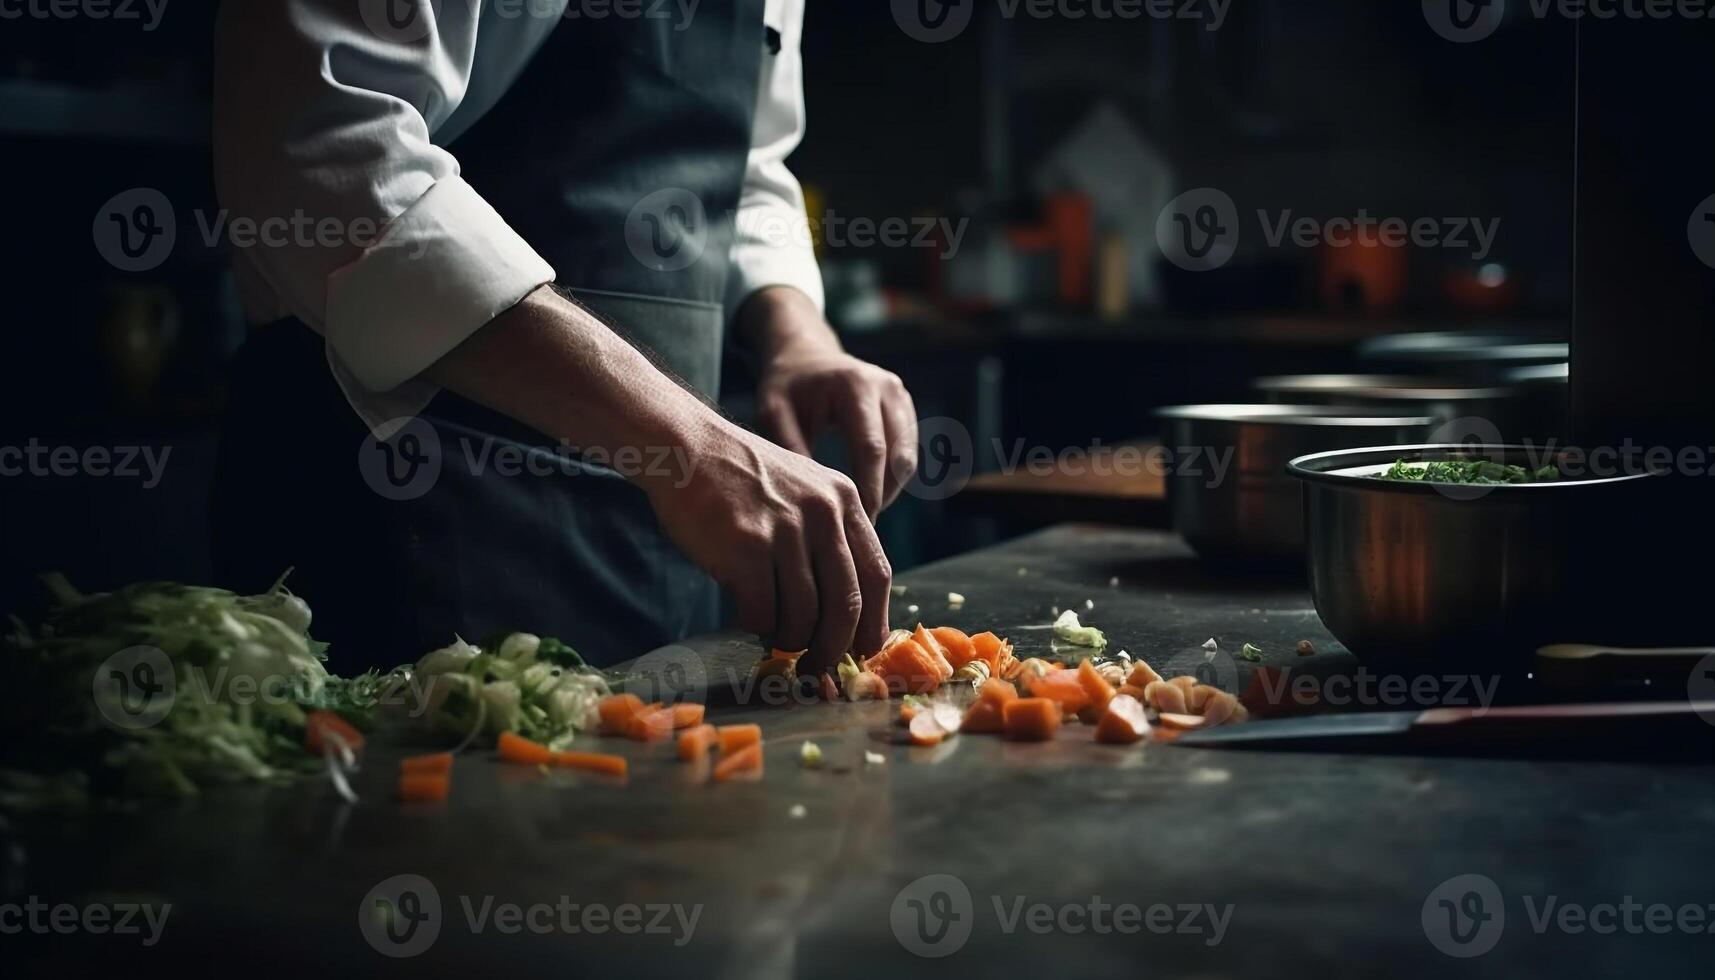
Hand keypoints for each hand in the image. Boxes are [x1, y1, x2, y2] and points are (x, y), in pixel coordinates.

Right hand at [642, 416, 891, 675]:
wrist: (687, 447)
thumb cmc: (742, 481)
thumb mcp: (804, 489)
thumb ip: (829, 537)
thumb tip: (844, 612)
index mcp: (845, 500)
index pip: (877, 574)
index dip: (873, 622)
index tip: (863, 651)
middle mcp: (823, 513)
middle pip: (846, 603)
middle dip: (834, 648)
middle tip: (820, 669)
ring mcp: (785, 529)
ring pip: (804, 614)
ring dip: (792, 641)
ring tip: (778, 643)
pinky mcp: (746, 546)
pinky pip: (761, 611)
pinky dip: (757, 627)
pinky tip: (748, 620)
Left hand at [740, 288, 918, 518]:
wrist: (804, 355)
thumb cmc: (785, 387)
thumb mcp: (775, 414)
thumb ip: (793, 450)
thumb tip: (816, 501)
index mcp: (856, 385)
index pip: (872, 449)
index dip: (867, 492)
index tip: (855, 524)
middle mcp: (887, 387)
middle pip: (898, 457)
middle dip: (881, 496)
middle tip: (859, 528)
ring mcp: (901, 396)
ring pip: (907, 459)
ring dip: (888, 490)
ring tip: (860, 515)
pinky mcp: (905, 407)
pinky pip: (906, 452)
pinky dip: (890, 477)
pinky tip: (866, 496)